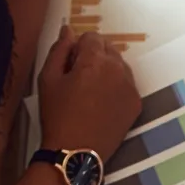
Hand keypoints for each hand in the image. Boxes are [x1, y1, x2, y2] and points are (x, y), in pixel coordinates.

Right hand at [37, 26, 140, 159]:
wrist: (76, 153)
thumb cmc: (57, 115)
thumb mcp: (48, 79)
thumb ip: (59, 50)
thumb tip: (68, 30)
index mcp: (95, 60)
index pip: (91, 37)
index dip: (78, 48)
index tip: (69, 66)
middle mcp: (118, 69)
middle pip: (108, 48)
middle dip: (94, 56)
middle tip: (78, 79)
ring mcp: (131, 87)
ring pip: (120, 65)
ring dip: (107, 69)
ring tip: (90, 92)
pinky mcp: (136, 103)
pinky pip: (127, 84)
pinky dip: (116, 86)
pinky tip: (102, 104)